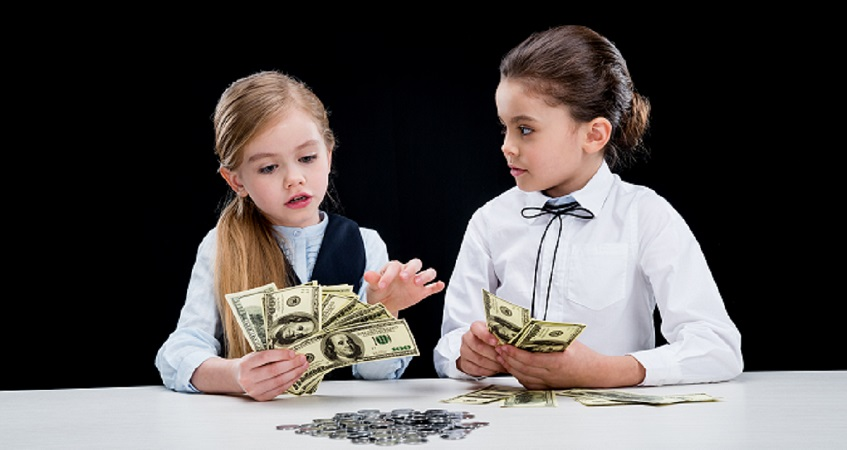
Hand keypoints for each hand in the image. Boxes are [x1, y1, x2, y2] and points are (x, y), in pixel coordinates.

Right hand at [234, 348, 308, 400]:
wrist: (239, 377)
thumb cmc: (250, 364)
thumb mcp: (255, 355)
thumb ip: (270, 355)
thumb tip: (293, 354)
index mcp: (245, 364)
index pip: (265, 357)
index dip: (280, 355)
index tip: (293, 353)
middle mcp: (248, 378)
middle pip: (273, 370)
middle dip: (291, 364)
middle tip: (302, 359)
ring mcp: (254, 390)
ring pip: (278, 381)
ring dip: (294, 373)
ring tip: (303, 366)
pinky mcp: (261, 397)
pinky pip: (279, 389)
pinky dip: (290, 382)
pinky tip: (296, 375)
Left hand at [363, 258, 444, 316]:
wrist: (384, 305)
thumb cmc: (378, 292)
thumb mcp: (373, 286)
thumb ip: (373, 279)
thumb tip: (367, 274)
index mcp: (395, 268)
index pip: (394, 267)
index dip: (388, 276)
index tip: (381, 286)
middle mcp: (407, 272)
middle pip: (415, 263)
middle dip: (411, 270)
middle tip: (404, 279)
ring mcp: (416, 281)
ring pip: (428, 272)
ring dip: (425, 276)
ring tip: (418, 283)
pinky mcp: (422, 292)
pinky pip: (432, 287)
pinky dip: (437, 286)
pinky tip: (440, 285)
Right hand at [456, 320, 506, 376]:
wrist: (481, 349)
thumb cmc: (492, 340)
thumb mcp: (497, 334)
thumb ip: (501, 334)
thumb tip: (512, 339)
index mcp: (475, 328)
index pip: (476, 328)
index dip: (486, 335)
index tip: (496, 342)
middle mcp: (467, 338)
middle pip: (478, 346)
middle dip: (494, 353)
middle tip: (505, 357)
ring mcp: (464, 351)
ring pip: (478, 359)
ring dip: (493, 364)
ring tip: (503, 365)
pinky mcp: (464, 364)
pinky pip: (476, 369)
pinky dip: (488, 371)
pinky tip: (495, 369)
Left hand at [495, 340, 645, 388]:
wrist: (596, 373)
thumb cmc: (584, 355)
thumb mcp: (568, 340)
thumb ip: (550, 335)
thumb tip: (530, 326)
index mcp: (557, 361)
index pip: (529, 359)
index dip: (514, 352)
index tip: (504, 344)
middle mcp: (551, 375)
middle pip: (522, 368)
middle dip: (508, 358)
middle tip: (498, 348)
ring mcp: (549, 383)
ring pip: (523, 376)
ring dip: (510, 366)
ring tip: (502, 356)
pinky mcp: (547, 387)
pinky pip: (528, 383)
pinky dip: (518, 375)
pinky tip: (512, 367)